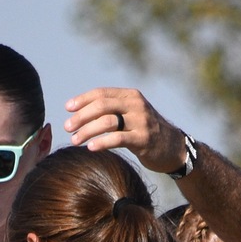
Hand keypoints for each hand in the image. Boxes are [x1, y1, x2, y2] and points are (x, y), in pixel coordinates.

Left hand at [62, 87, 192, 174]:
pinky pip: (118, 139)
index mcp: (130, 96)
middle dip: (81, 116)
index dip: (82, 100)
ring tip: (74, 140)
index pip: (101, 93)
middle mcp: (136, 105)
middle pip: (102, 106)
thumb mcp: (131, 114)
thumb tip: (80, 112)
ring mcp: (141, 121)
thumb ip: (112, 110)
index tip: (67, 109)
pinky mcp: (143, 139)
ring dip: (87, 131)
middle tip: (67, 127)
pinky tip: (90, 148)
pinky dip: (102, 142)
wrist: (173, 148)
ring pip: (107, 122)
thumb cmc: (145, 132)